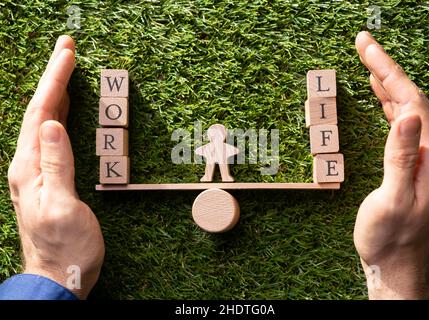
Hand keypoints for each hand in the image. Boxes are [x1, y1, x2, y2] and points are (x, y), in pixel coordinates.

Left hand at [7, 36, 104, 298]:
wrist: (60, 275)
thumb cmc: (67, 247)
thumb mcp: (62, 206)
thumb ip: (56, 166)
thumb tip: (53, 126)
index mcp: (30, 169)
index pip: (42, 113)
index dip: (54, 80)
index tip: (67, 54)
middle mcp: (28, 165)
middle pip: (40, 110)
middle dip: (53, 77)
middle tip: (66, 49)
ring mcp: (36, 171)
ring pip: (44, 121)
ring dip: (54, 92)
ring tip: (64, 69)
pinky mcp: (47, 178)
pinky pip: (50, 136)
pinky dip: (58, 114)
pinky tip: (62, 109)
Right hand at [353, 31, 428, 298]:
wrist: (398, 264)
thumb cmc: (391, 237)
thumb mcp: (393, 199)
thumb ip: (402, 157)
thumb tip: (406, 115)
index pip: (411, 99)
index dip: (387, 69)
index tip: (365, 46)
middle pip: (411, 98)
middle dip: (385, 67)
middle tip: (363, 43)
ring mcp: (425, 157)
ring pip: (407, 108)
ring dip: (388, 83)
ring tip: (369, 62)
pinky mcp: (414, 164)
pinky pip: (404, 125)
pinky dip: (390, 105)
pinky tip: (383, 98)